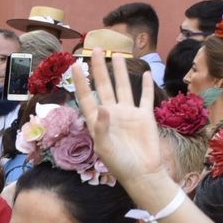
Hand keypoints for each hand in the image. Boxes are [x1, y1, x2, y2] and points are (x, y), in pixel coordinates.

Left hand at [71, 52, 163, 188]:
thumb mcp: (105, 148)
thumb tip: (102, 106)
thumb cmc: (120, 164)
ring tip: (117, 55)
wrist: (143, 173)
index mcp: (98, 121)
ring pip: (123, 87)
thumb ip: (102, 128)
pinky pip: (145, 97)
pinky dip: (146, 86)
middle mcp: (112, 114)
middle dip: (100, 68)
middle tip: (96, 49)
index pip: (87, 96)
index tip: (76, 65)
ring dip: (120, 72)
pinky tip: (146, 73)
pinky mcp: (144, 116)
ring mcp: (129, 114)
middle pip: (104, 86)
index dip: (82, 81)